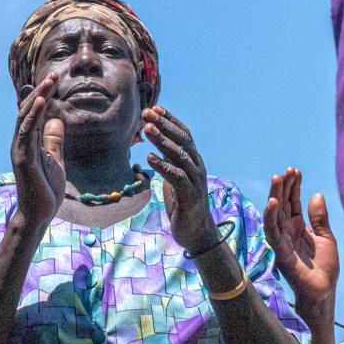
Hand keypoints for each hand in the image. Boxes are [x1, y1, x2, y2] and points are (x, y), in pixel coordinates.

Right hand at [11, 75, 65, 231]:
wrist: (39, 214)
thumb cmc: (45, 189)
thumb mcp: (55, 159)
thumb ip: (53, 140)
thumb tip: (57, 120)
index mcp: (28, 141)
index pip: (33, 112)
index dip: (43, 94)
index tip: (55, 79)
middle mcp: (21, 142)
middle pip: (27, 110)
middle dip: (41, 91)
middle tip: (54, 75)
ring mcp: (20, 149)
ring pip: (26, 117)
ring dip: (38, 98)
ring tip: (50, 82)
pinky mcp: (23, 158)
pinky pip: (27, 132)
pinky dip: (33, 115)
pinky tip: (41, 102)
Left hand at [143, 106, 219, 252]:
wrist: (198, 234)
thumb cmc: (183, 206)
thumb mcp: (174, 181)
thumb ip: (169, 165)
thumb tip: (154, 151)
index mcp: (194, 162)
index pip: (184, 135)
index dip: (170, 120)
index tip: (154, 108)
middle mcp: (197, 168)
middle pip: (182, 140)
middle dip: (164, 125)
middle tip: (147, 113)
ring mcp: (195, 181)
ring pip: (179, 155)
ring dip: (162, 140)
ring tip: (146, 129)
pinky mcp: (190, 196)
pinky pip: (177, 177)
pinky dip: (163, 166)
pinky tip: (149, 158)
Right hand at [264, 167, 339, 320]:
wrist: (324, 292)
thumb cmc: (324, 268)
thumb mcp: (326, 238)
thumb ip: (319, 218)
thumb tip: (316, 194)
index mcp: (297, 227)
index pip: (292, 202)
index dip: (293, 186)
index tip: (295, 171)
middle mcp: (287, 232)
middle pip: (281, 205)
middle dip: (282, 187)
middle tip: (285, 171)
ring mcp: (282, 241)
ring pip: (274, 215)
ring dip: (274, 197)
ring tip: (277, 179)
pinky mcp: (280, 252)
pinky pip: (273, 232)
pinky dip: (271, 217)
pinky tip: (272, 203)